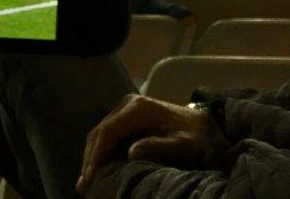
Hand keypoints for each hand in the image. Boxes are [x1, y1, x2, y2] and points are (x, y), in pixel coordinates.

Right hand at [77, 95, 213, 194]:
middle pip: (100, 132)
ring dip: (93, 156)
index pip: (108, 131)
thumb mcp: (182, 145)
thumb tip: (131, 153)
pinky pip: (108, 134)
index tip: (90, 177)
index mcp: (137, 109)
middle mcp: (127, 104)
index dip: (97, 155)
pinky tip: (98, 168)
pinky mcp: (128, 117)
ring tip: (87, 180)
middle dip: (90, 158)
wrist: (205, 126)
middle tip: (83, 185)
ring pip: (101, 133)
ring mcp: (126, 109)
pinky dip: (101, 151)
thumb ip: (159, 147)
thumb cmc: (195, 138)